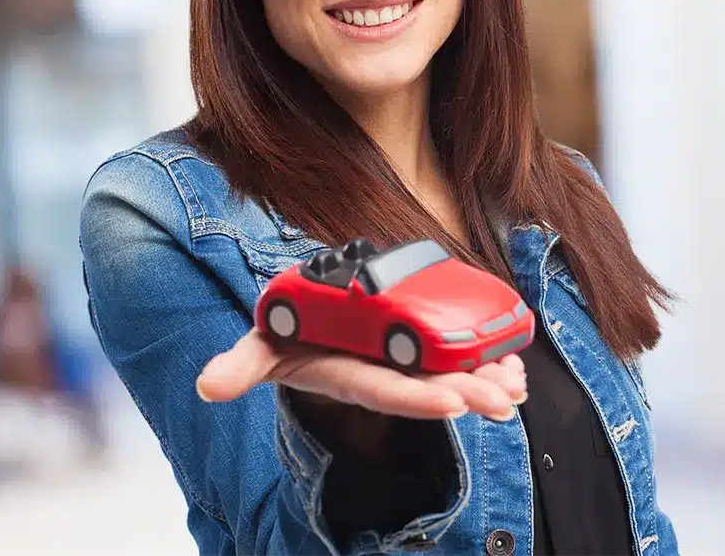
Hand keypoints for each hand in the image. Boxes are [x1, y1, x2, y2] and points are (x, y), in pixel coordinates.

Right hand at [196, 328, 526, 421]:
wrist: (311, 321)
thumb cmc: (290, 334)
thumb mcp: (262, 344)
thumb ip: (241, 365)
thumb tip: (207, 387)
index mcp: (349, 374)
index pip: (384, 391)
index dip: (416, 399)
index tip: (451, 403)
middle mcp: (381, 372)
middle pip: (427, 386)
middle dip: (466, 393)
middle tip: (503, 398)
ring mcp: (402, 359)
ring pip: (449, 374)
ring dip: (485, 380)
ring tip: (516, 387)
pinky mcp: (418, 342)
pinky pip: (457, 354)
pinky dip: (486, 357)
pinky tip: (514, 364)